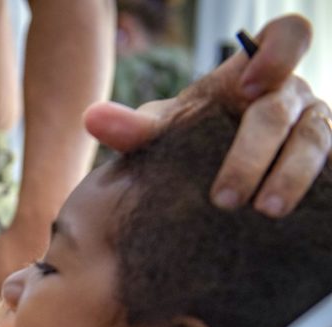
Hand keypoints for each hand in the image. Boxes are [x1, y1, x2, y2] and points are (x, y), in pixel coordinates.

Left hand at [84, 13, 330, 217]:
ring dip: (289, 178)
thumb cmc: (188, 145)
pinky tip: (296, 217)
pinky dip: (315, 191)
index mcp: (259, 70)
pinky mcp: (327, 168)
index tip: (248, 86)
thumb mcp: (163, 134)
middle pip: (283, 110)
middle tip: (224, 197)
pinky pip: (330, 176)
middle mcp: (294, 96)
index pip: (290, 34)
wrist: (206, 188)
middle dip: (253, 153)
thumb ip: (133, 127)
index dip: (279, 51)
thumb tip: (92, 119)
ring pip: (315, 143)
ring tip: (265, 211)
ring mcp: (316, 130)